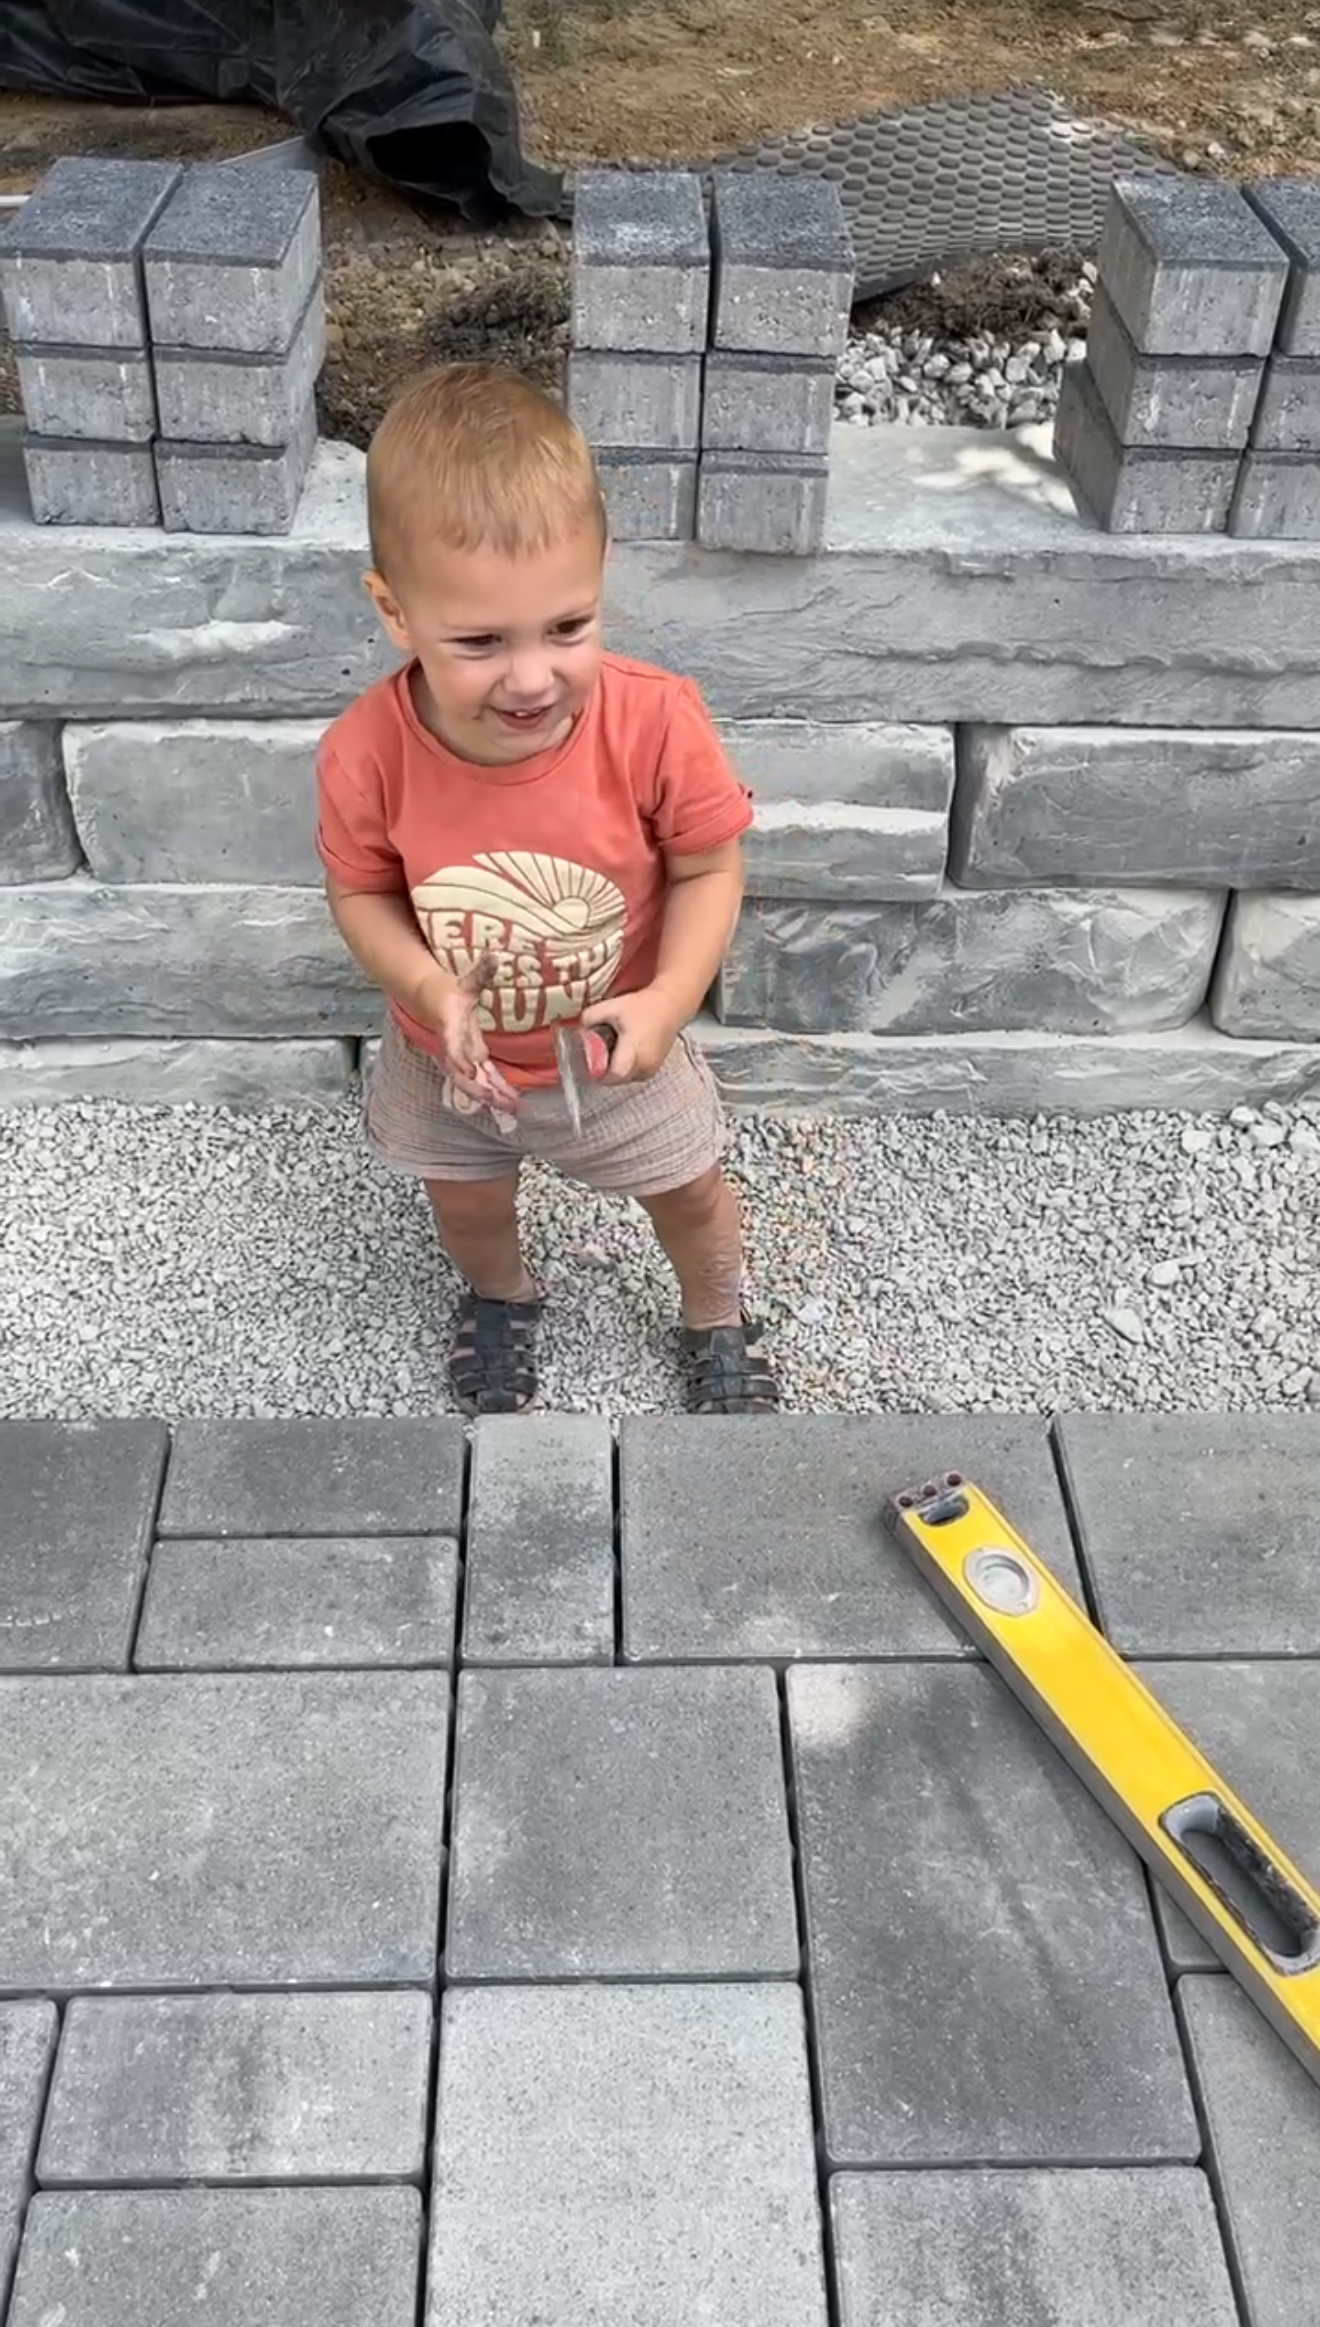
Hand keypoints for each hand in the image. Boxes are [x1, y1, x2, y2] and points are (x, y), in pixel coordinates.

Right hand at [416, 951, 521, 1112]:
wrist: (433, 1002)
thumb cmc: (451, 991)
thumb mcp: (467, 980)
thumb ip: (482, 971)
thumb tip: (495, 955)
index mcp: (452, 1029)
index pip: (454, 1046)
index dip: (461, 1058)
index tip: (472, 1069)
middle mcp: (455, 1049)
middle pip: (464, 1075)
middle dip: (481, 1090)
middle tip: (502, 1102)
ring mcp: (461, 1058)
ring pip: (473, 1084)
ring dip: (492, 1096)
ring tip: (514, 1108)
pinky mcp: (470, 1063)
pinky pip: (482, 1081)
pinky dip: (495, 1092)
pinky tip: (512, 1102)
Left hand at [582, 984, 683, 1082]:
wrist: (670, 1006)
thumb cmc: (640, 1006)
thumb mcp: (610, 1007)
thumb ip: (589, 1019)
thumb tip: (577, 1031)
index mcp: (634, 1050)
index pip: (612, 1075)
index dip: (597, 1071)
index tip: (590, 1058)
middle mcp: (644, 1066)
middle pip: (614, 1079)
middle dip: (602, 1068)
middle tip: (597, 1051)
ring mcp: (650, 1071)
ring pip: (623, 1079)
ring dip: (613, 1068)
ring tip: (612, 1048)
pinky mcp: (653, 1071)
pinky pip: (631, 1075)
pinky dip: (624, 1067)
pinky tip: (623, 1050)